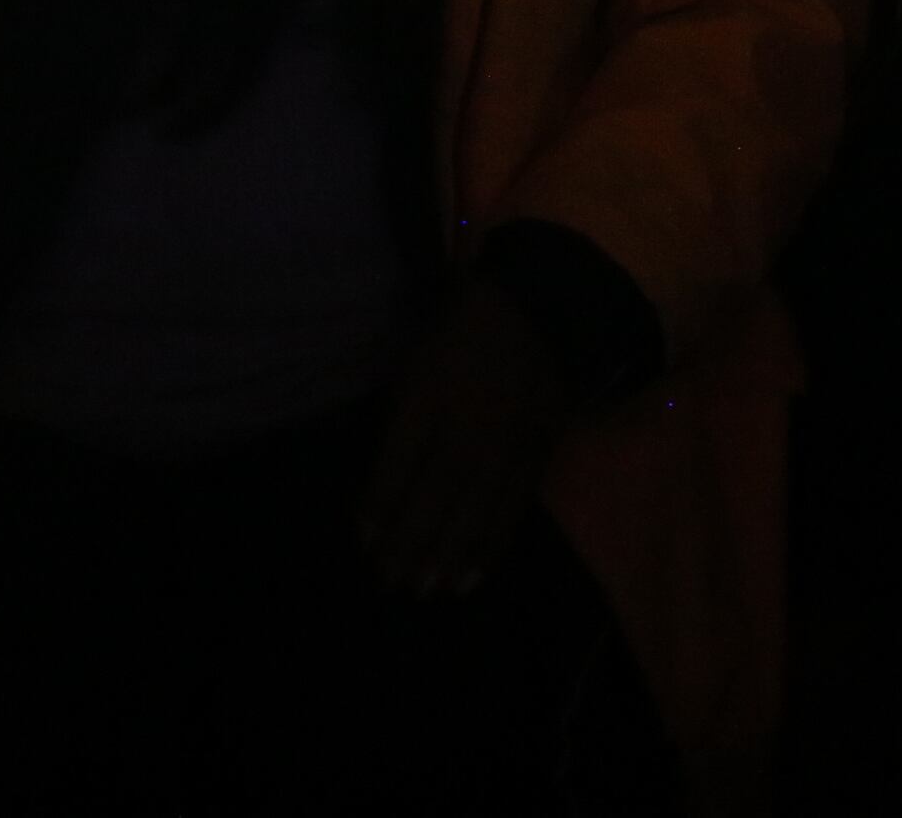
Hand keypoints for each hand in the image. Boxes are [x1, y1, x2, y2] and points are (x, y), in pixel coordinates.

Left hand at [360, 281, 573, 596]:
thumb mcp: (415, 366)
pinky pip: (512, 508)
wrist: (537, 311)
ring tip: (430, 590)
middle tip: (394, 583)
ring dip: (448, 556)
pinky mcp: (537, 453)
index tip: (364, 544)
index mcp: (426, 399)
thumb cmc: (460, 338)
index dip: (377, 509)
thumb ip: (399, 421)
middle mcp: (465, 428)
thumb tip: (382, 484)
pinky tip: (476, 573)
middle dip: (410, 545)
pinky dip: (492, 545)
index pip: (394, 466)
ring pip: (474, 511)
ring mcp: (504, 444)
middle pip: (433, 498)